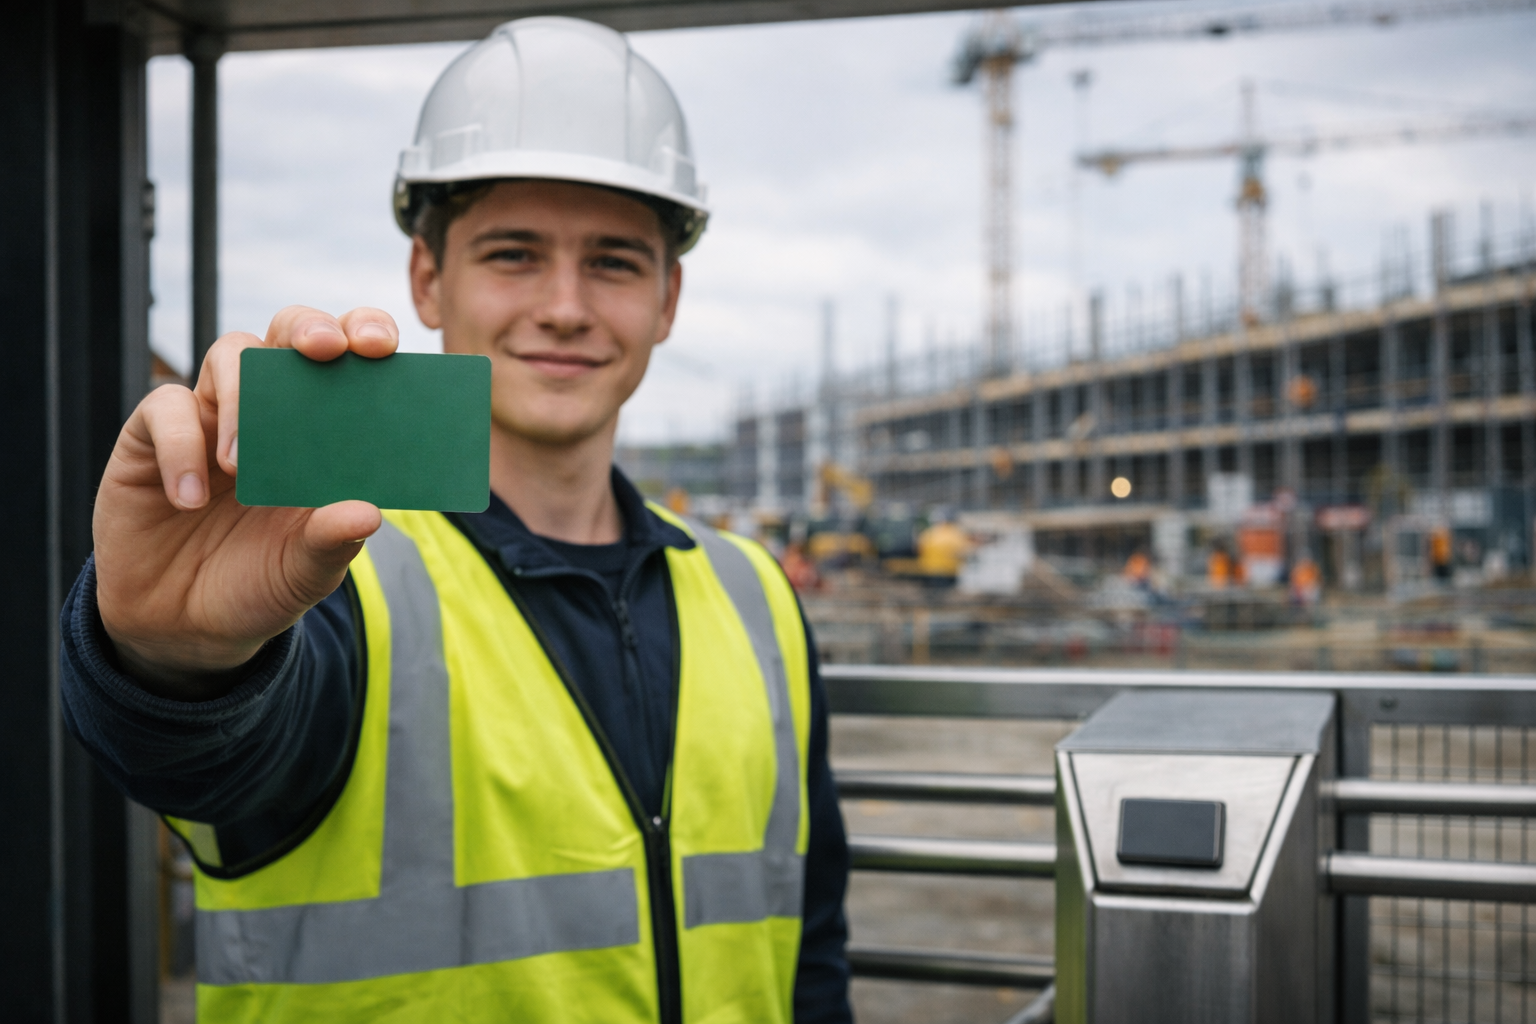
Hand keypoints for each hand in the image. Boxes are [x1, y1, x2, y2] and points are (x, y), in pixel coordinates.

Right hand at [94, 306, 397, 699]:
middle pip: (289, 332)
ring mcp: (212, 417)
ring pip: (230, 353)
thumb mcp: (306, 574)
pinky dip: (181, 445)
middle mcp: (271, 411)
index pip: (349, 360)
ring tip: (240, 467)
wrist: (185, 628)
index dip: (365, 334)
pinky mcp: (154, 436)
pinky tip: (190, 499)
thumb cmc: (260, 584)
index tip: (381, 347)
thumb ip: (333, 542)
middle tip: (325, 351)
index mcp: (324, 431)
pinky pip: (165, 407)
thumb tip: (368, 512)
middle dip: (310, 328)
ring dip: (243, 398)